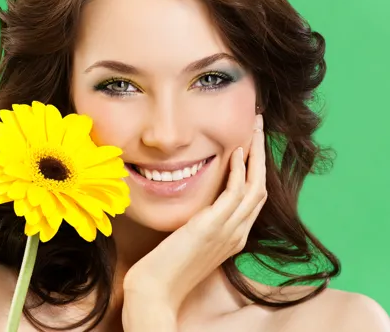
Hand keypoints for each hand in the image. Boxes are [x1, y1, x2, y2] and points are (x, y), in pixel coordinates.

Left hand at [123, 114, 266, 313]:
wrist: (155, 291)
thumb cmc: (166, 268)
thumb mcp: (190, 241)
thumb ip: (201, 224)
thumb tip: (198, 206)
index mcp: (234, 237)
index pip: (254, 197)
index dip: (256, 169)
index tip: (251, 144)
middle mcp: (237, 233)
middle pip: (261, 187)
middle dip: (263, 155)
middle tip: (259, 126)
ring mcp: (228, 232)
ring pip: (255, 186)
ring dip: (257, 154)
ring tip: (255, 128)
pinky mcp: (212, 228)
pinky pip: (235, 194)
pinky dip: (239, 171)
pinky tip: (236, 152)